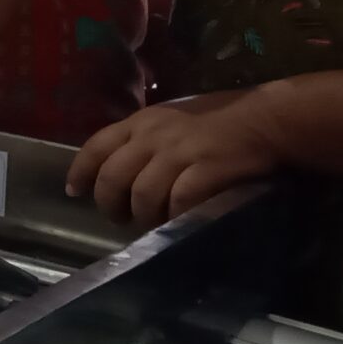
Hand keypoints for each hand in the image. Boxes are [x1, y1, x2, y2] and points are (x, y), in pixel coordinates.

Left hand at [66, 90, 279, 227]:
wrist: (267, 119)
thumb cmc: (220, 121)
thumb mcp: (173, 122)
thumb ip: (147, 141)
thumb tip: (122, 172)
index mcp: (142, 121)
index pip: (97, 145)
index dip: (81, 171)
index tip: (75, 192)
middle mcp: (154, 135)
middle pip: (113, 177)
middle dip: (111, 205)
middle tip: (122, 218)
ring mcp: (180, 152)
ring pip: (143, 194)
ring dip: (145, 216)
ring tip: (155, 224)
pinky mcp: (206, 169)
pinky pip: (179, 201)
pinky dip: (176, 216)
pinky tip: (181, 222)